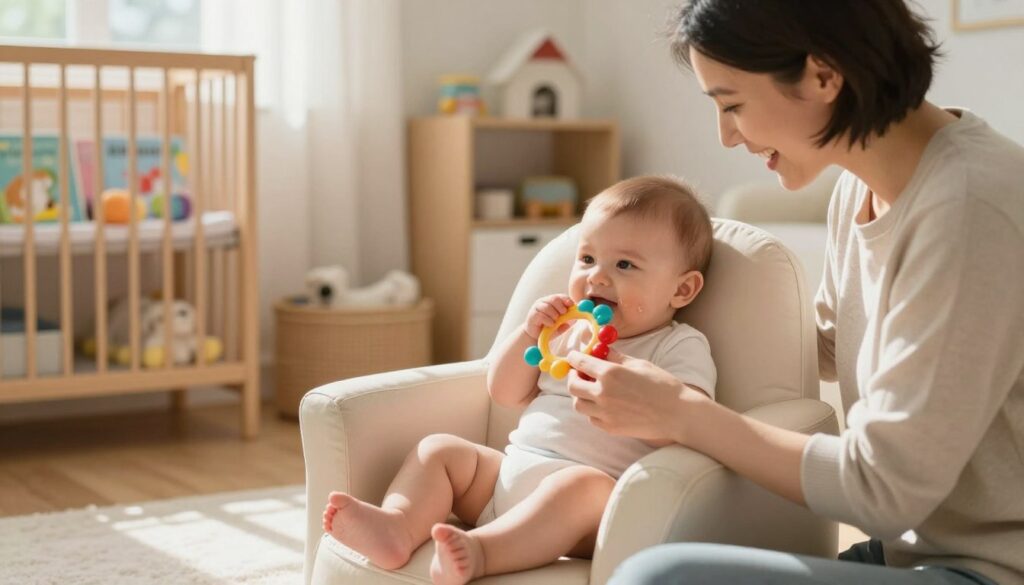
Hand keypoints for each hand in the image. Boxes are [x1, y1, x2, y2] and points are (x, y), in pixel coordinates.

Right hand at [525, 294, 574, 339]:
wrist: (535, 335)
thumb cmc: (548, 328)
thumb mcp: (560, 325)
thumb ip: (566, 321)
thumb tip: (575, 320)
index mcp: (551, 301)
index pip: (560, 297)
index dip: (566, 300)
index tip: (571, 305)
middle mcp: (543, 302)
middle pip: (554, 299)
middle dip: (560, 306)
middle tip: (564, 313)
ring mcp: (537, 308)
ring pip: (547, 307)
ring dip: (554, 315)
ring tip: (555, 322)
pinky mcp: (532, 315)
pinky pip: (541, 315)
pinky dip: (548, 320)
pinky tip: (550, 325)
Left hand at [565, 348, 710, 444]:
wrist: (677, 414)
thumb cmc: (662, 385)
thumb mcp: (638, 364)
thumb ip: (615, 357)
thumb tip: (600, 350)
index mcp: (609, 373)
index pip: (580, 363)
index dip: (573, 357)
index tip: (573, 356)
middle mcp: (602, 393)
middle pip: (572, 386)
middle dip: (573, 377)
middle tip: (579, 373)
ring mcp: (604, 413)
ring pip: (578, 404)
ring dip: (580, 395)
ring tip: (592, 390)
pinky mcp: (609, 428)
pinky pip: (591, 418)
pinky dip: (592, 410)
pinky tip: (603, 404)